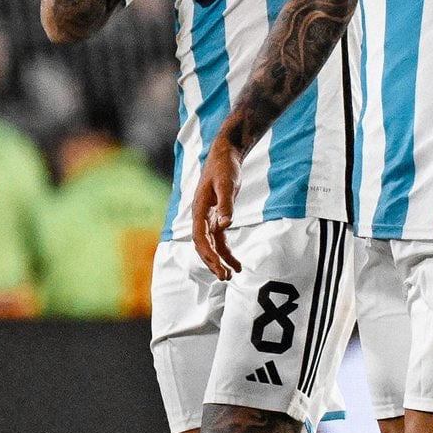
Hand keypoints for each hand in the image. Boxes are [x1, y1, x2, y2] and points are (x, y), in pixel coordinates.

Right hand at [191, 138, 242, 279]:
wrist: (225, 155)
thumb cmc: (225, 168)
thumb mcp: (227, 184)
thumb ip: (226, 205)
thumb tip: (225, 225)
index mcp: (198, 209)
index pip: (200, 237)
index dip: (208, 253)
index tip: (218, 265)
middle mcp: (200, 216)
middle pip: (203, 245)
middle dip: (213, 262)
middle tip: (226, 278)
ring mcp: (208, 217)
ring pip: (212, 245)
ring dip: (220, 260)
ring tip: (232, 275)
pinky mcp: (217, 216)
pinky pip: (219, 239)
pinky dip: (226, 251)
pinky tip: (235, 262)